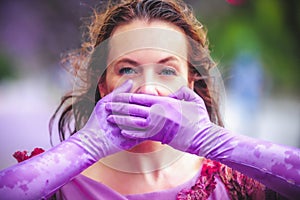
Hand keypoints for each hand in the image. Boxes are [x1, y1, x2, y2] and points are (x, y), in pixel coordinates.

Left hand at [69, 79, 140, 160]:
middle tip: (126, 112)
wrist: (92, 140)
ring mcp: (134, 131)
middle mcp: (132, 120)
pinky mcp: (134, 140)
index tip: (133, 99)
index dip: (136, 100)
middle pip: (142, 112)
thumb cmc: (97, 121)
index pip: (137, 102)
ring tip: (121, 122)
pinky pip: (142, 134)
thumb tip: (131, 80)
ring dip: (133, 121)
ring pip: (143, 122)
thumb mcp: (107, 102)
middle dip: (134, 111)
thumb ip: (119, 92)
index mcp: (127, 111)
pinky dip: (135, 131)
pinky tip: (124, 129)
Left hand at [106, 86, 220, 154]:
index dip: (128, 96)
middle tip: (108, 105)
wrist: (204, 138)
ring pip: (135, 121)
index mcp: (166, 102)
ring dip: (121, 118)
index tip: (117, 95)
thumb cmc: (200, 119)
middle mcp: (160, 112)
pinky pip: (141, 134)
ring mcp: (159, 125)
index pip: (142, 97)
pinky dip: (130, 132)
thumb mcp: (194, 101)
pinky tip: (122, 130)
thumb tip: (174, 91)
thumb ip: (183, 92)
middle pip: (135, 108)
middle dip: (120, 106)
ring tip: (110, 117)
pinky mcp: (160, 137)